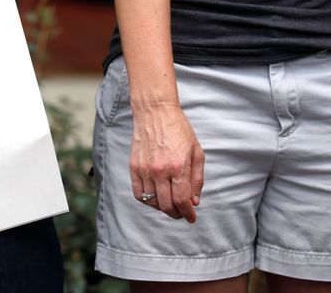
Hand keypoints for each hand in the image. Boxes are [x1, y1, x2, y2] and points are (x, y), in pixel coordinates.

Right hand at [130, 103, 203, 222]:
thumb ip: (197, 178)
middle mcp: (160, 170)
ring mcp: (145, 169)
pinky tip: (155, 197)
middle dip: (177, 214)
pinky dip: (147, 201)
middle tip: (182, 213)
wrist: (155, 112)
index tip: (191, 217)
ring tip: (170, 204)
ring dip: (163, 208)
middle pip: (167, 205)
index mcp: (178, 166)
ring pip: (152, 202)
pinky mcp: (133, 167)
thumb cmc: (179, 130)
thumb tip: (194, 202)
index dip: (188, 213)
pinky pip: (138, 194)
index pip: (182, 200)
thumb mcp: (196, 152)